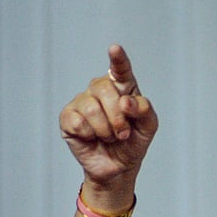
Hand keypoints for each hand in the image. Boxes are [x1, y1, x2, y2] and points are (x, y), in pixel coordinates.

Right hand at [60, 45, 157, 187]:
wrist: (119, 167)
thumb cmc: (133, 142)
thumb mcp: (148, 127)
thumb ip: (144, 110)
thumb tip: (126, 101)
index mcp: (122, 87)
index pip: (120, 70)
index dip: (118, 59)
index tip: (115, 49)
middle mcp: (100, 90)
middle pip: (105, 89)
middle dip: (118, 116)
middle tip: (123, 133)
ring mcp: (82, 102)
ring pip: (91, 107)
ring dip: (105, 129)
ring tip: (110, 138)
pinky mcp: (68, 118)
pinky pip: (77, 121)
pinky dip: (89, 134)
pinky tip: (92, 138)